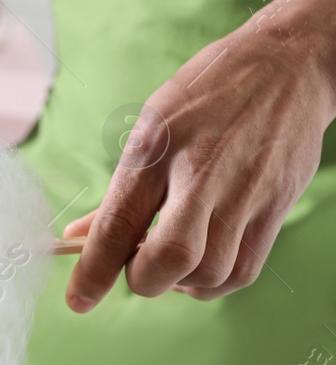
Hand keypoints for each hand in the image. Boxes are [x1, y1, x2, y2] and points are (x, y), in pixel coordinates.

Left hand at [64, 0, 335, 310]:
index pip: (119, 222)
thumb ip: (119, 191)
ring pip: (210, 274)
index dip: (94, 269)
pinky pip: (244, 270)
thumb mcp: (150, 128)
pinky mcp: (277, 205)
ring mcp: (246, 192)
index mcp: (158, 149)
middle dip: (144, 279)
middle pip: (170, 258)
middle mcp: (203, 173)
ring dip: (181, 283)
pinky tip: (202, 265)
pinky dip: (215, 282)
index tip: (78, 300)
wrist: (287, 65)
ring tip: (171, 262)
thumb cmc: (206, 97)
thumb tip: (77, 237)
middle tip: (136, 266)